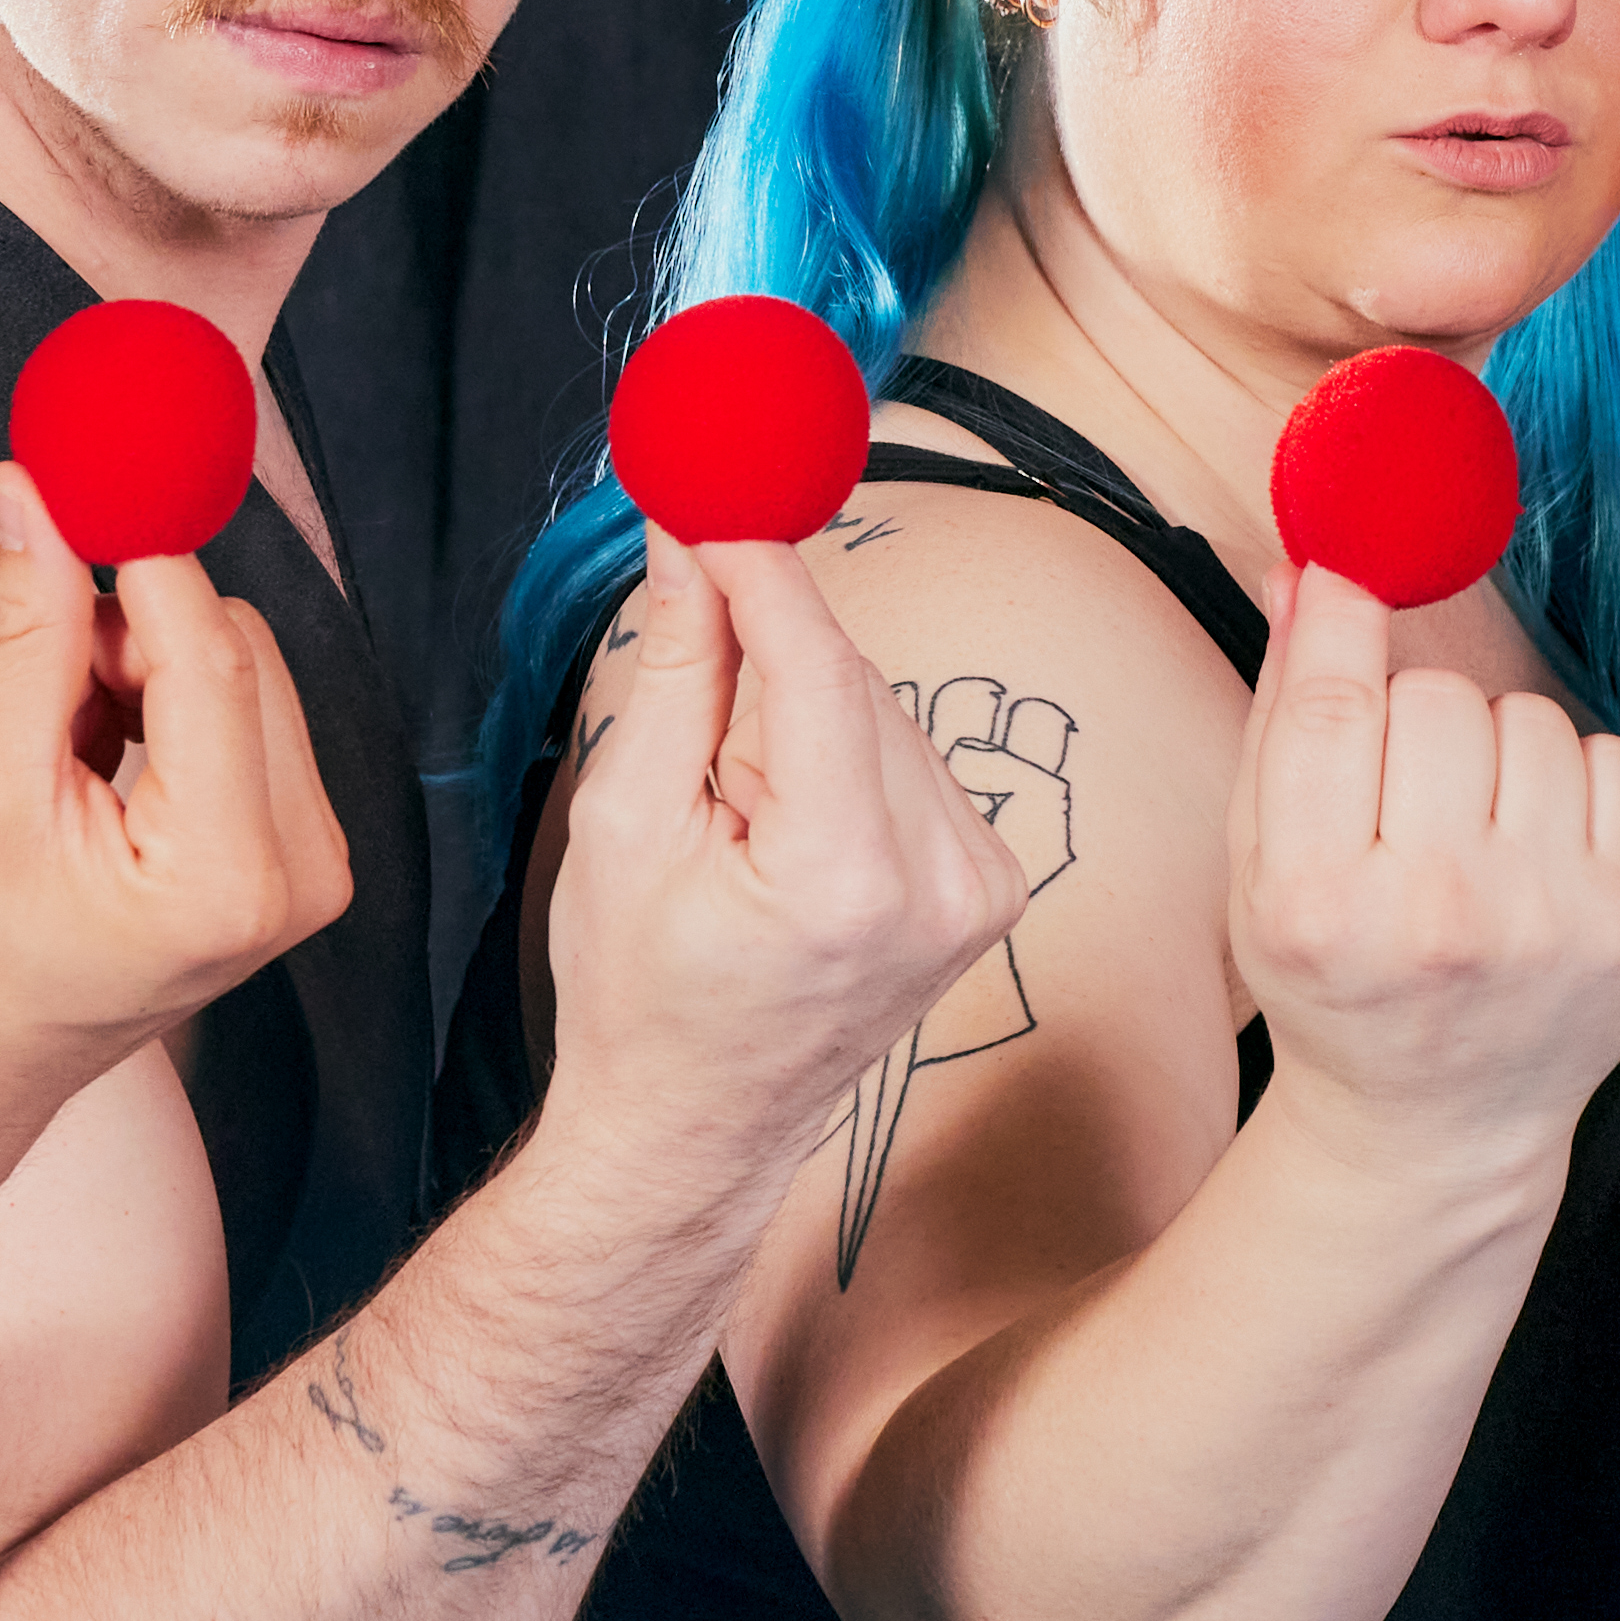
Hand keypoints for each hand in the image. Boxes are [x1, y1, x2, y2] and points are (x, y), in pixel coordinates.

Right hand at [0, 468, 355, 1144]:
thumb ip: (23, 632)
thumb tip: (36, 492)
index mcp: (229, 876)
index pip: (209, 655)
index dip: (139, 551)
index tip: (77, 475)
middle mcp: (302, 873)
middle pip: (237, 651)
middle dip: (128, 629)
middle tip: (34, 676)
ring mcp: (311, 867)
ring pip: (242, 670)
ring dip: (140, 666)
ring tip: (58, 750)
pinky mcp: (297, 853)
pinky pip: (245, 712)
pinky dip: (163, 703)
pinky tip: (98, 764)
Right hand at [538, 534, 1029, 1178]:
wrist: (696, 1126)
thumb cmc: (639, 994)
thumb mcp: (625, 823)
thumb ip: (678, 669)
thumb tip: (692, 539)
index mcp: (842, 877)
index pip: (820, 666)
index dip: (762, 568)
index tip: (714, 494)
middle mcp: (938, 883)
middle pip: (854, 681)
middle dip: (767, 645)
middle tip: (688, 625)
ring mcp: (981, 889)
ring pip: (886, 711)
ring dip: (805, 711)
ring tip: (734, 808)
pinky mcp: (993, 887)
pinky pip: (912, 760)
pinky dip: (846, 758)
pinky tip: (791, 829)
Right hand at [1228, 565, 1619, 1138]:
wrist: (1432, 1127)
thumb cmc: (1336, 984)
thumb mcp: (1262, 868)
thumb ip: (1282, 716)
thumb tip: (1305, 571)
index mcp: (1317, 904)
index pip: (1334, 706)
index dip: (1341, 618)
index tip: (1347, 578)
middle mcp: (1436, 915)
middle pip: (1436, 699)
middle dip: (1415, 719)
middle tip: (1405, 793)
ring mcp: (1546, 922)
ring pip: (1529, 719)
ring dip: (1496, 750)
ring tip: (1471, 827)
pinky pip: (1614, 762)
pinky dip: (1575, 782)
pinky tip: (1537, 842)